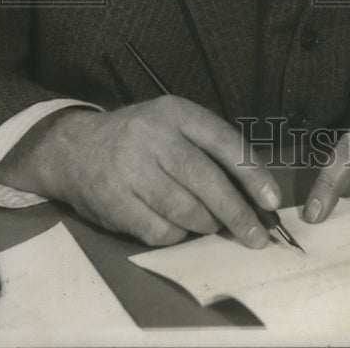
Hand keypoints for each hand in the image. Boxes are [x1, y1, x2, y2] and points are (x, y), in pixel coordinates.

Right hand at [0, 96, 281, 247]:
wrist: (76, 148)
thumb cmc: (142, 138)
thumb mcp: (174, 124)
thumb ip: (211, 148)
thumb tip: (257, 192)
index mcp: (175, 113)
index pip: (224, 142)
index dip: (252, 174)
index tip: (272, 201)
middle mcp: (152, 137)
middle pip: (206, 181)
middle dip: (237, 213)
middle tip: (257, 237)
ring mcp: (130, 170)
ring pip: (185, 210)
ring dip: (207, 224)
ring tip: (214, 225)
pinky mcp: (114, 203)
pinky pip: (160, 231)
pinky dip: (177, 235)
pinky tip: (179, 228)